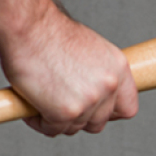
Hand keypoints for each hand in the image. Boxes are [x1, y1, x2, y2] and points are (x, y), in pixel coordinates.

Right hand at [0, 9, 138, 136]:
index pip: (128, 107)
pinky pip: (53, 129)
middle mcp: (109, 86)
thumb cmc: (50, 33)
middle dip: (78, 118)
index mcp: (118, 69)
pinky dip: (39, 121)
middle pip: (98, 123)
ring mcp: (89, 101)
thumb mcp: (89, 49)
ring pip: (74, 128)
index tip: (96, 112)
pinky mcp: (65, 113)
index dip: (110, 113)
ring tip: (41, 99)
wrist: (27, 26)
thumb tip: (94, 94)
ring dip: (56, 120)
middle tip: (59, 104)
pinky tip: (31, 104)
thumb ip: (98, 74)